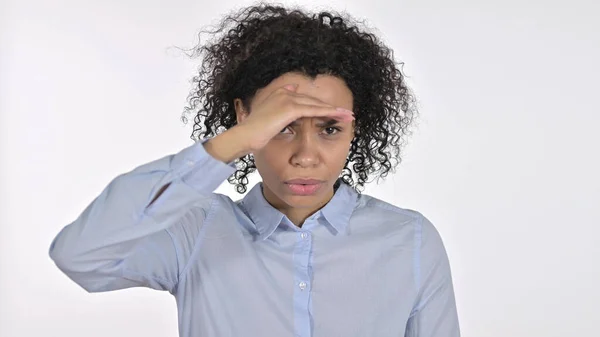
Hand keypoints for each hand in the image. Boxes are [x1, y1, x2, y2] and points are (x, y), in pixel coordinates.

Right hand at [234, 83, 354, 151]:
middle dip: (330, 108)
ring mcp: (287, 99)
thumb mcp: (265, 122)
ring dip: (335, 111)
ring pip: (317, 105)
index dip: (320, 107)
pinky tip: (340, 116)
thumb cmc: (251, 134)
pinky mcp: (290, 108)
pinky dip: (329, 113)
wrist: (244, 136)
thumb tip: (285, 119)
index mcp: (279, 94)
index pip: (305, 100)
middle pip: (314, 101)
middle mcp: (284, 93)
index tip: (332, 112)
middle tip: (346, 114)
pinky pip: (315, 110)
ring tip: (348, 116)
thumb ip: (276, 115)